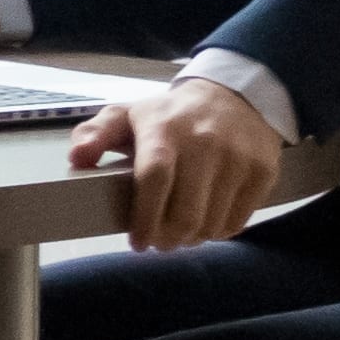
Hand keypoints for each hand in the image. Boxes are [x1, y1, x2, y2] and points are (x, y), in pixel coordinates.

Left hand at [71, 75, 277, 250]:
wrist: (236, 95)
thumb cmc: (173, 114)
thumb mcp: (129, 115)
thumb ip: (96, 134)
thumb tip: (77, 158)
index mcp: (165, 129)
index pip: (155, 178)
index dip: (145, 217)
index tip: (137, 242)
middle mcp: (204, 143)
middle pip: (186, 212)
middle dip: (168, 239)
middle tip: (159, 243)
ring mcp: (237, 157)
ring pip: (213, 223)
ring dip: (194, 239)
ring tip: (182, 234)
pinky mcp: (263, 170)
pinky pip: (239, 219)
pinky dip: (220, 231)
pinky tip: (208, 223)